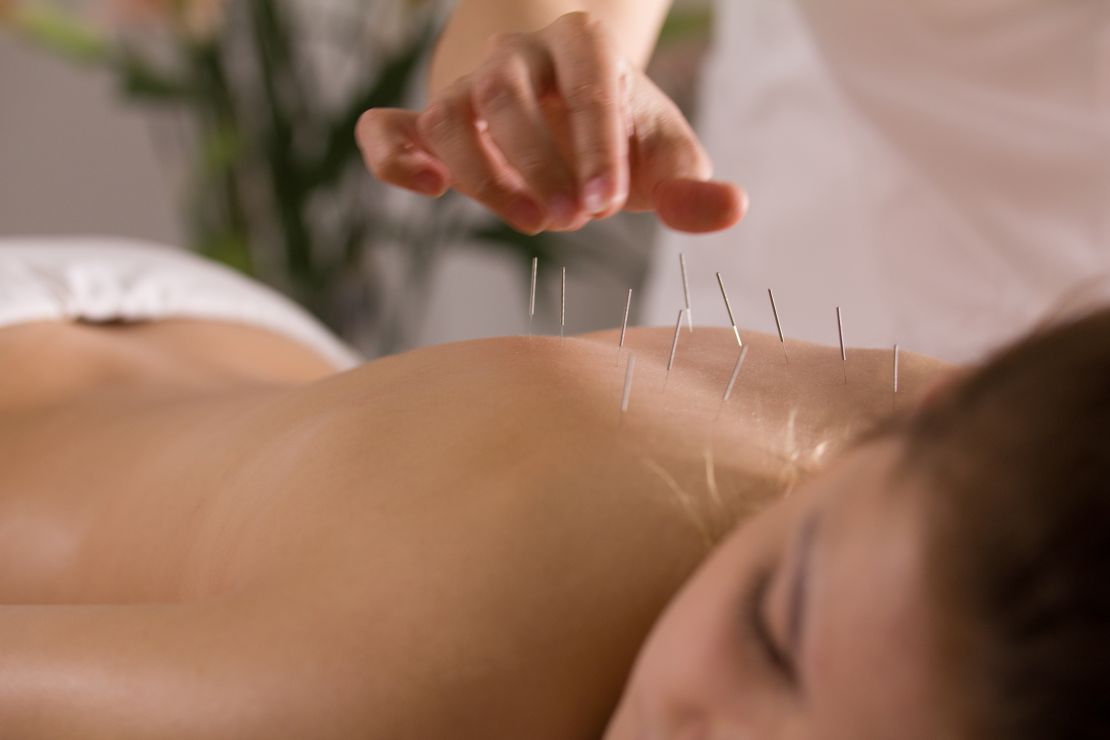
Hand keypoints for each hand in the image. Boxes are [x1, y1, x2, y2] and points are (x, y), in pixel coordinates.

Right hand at [357, 12, 746, 234]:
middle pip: (504, 92)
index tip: (608, 205)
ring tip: (529, 221)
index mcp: (582, 47)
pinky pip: (386, 130)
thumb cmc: (619, 140)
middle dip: (538, 163)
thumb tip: (731, 209)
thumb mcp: (663, 157)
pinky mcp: (426, 127)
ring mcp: (466, 88)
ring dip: (479, 175)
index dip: (594, 146)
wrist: (564, 123)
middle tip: (570, 219)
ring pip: (446, 114)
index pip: (582, 81)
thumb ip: (691, 186)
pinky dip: (393, 159)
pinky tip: (428, 192)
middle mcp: (516, 57)